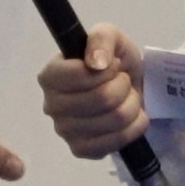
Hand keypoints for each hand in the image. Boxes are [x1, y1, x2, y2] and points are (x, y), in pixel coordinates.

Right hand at [37, 24, 148, 158]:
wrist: (130, 88)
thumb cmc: (113, 61)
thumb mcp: (110, 36)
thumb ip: (101, 39)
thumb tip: (96, 63)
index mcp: (50, 75)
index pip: (79, 76)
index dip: (106, 69)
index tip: (113, 65)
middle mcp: (51, 105)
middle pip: (102, 99)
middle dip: (123, 86)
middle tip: (123, 81)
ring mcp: (65, 131)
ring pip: (114, 119)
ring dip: (132, 103)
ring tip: (128, 96)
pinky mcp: (81, 150)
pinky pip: (117, 141)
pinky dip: (134, 126)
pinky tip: (131, 116)